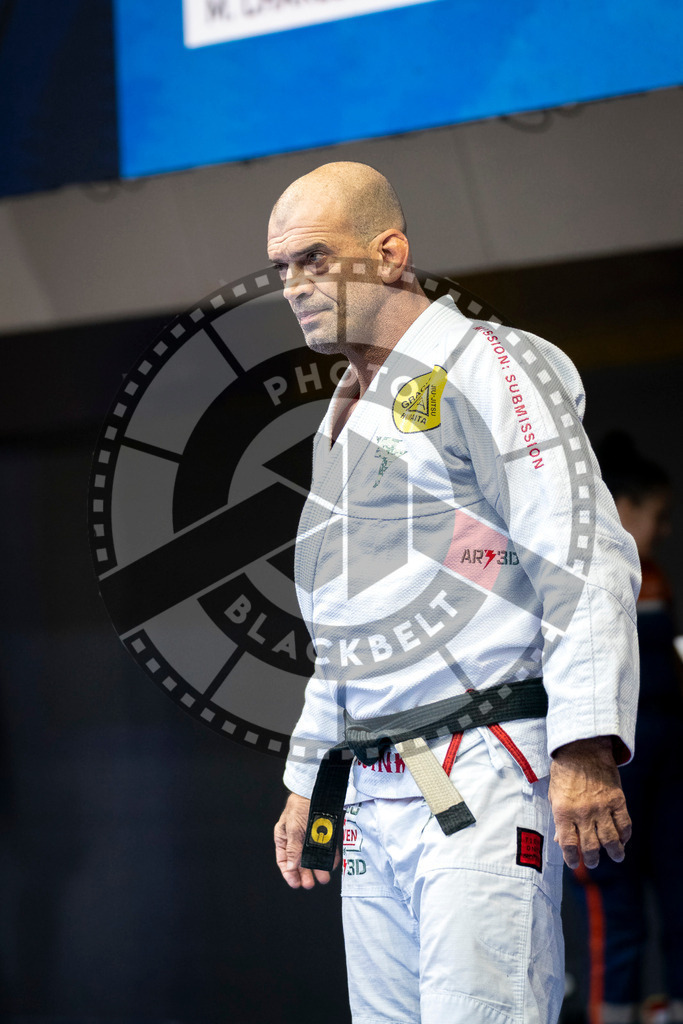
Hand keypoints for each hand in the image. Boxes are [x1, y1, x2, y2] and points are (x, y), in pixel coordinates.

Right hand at [274, 792, 340, 888]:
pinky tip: (332, 864)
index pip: (284, 859)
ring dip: (318, 867)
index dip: (289, 873)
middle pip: (299, 861)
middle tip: (310, 884)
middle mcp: (297, 838)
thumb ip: (293, 848)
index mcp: (284, 837)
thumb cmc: (300, 806)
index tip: (296, 884)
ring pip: (314, 856)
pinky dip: (329, 856)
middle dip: (305, 873)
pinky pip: (326, 847)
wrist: (317, 789)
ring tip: (324, 879)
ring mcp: (311, 835)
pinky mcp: (324, 832)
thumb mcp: (293, 828)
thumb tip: (291, 868)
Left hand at [548, 736, 631, 868]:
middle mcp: (583, 813)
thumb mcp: (554, 794)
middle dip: (592, 859)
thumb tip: (560, 841)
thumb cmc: (564, 771)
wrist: (582, 748)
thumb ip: (558, 819)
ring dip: (614, 852)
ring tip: (616, 856)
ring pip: (611, 840)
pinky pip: (624, 824)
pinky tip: (623, 839)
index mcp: (563, 812)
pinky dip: (625, 835)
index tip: (574, 863)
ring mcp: (602, 808)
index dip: (572, 858)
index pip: (569, 844)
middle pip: (591, 846)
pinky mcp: (617, 800)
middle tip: (593, 862)